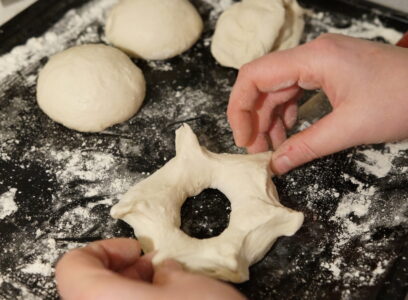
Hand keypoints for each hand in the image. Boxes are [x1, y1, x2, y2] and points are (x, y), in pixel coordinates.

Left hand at [55, 238, 244, 299]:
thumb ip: (166, 271)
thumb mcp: (191, 285)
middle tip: (152, 267)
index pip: (73, 266)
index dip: (105, 249)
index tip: (135, 250)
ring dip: (128, 292)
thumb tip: (162, 272)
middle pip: (85, 289)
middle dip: (121, 271)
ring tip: (162, 290)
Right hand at [227, 33, 407, 173]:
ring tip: (272, 148)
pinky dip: (287, 114)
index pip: (255, 75)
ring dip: (270, 118)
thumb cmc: (403, 100)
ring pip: (279, 89)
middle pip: (264, 83)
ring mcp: (321, 62)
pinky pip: (296, 91)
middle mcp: (312, 55)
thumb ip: (307, 147)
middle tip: (257, 150)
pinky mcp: (330, 72)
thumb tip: (275, 165)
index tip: (243, 138)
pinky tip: (288, 132)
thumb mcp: (350, 129)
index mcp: (313, 59)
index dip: (240, 107)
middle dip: (255, 118)